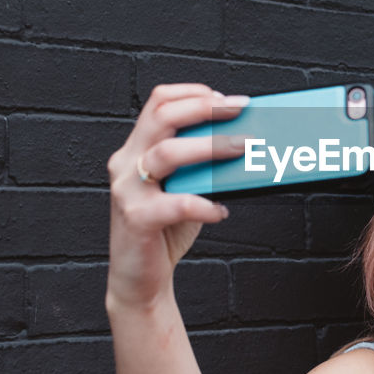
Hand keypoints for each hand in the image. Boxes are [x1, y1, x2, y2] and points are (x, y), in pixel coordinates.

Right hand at [105, 84, 248, 308]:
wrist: (139, 280)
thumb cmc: (165, 229)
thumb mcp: (185, 187)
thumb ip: (202, 165)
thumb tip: (246, 142)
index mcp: (137, 148)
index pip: (158, 102)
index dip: (193, 93)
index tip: (227, 98)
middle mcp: (127, 163)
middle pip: (162, 116)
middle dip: (205, 107)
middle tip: (241, 109)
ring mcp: (128, 190)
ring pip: (167, 153)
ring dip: (211, 147)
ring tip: (243, 148)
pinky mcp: (136, 219)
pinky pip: (175, 204)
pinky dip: (204, 204)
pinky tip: (221, 210)